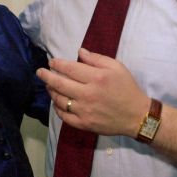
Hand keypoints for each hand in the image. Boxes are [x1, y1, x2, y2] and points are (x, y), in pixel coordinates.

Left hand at [36, 48, 150, 137]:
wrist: (136, 115)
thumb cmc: (127, 88)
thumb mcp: (117, 67)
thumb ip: (97, 59)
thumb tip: (80, 52)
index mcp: (96, 78)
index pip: (70, 69)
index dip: (57, 64)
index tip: (51, 61)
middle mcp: (88, 94)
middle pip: (60, 84)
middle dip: (46, 76)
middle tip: (40, 72)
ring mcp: (84, 111)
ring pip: (59, 100)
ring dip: (51, 91)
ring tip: (48, 85)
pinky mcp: (84, 124)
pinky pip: (64, 116)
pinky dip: (57, 108)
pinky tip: (56, 102)